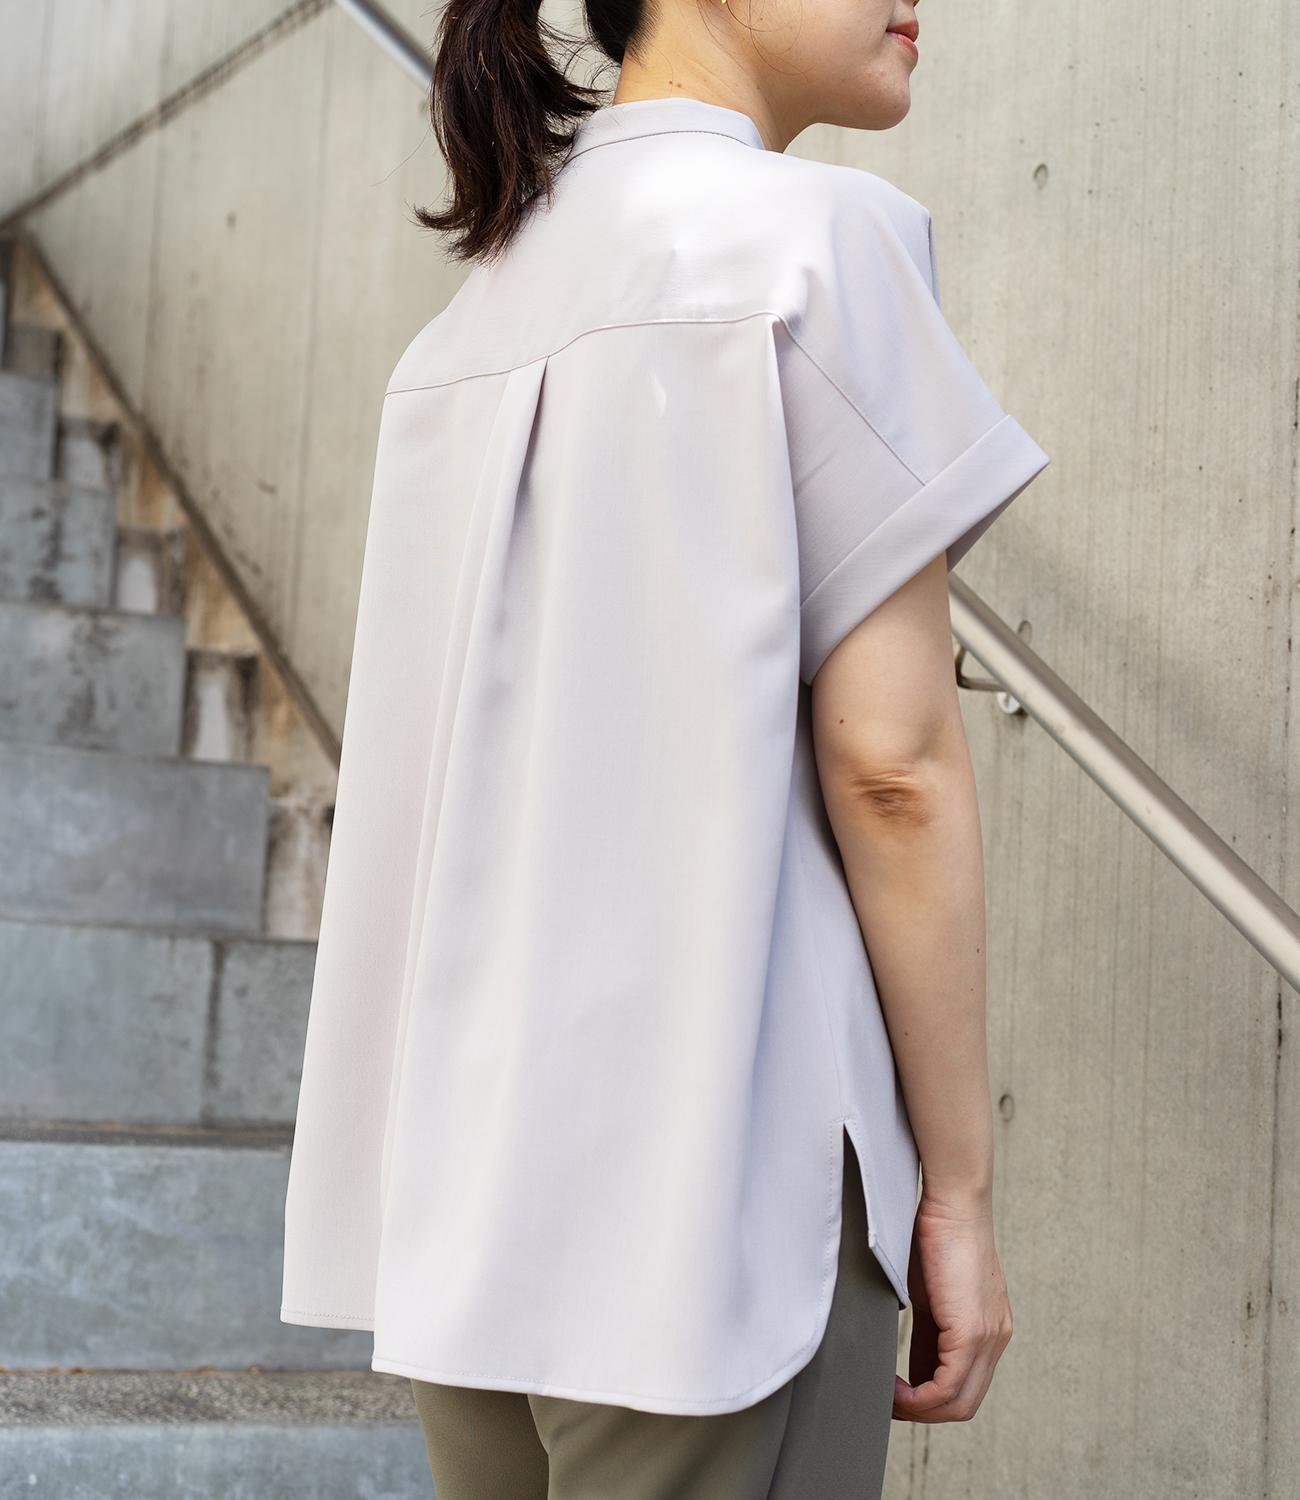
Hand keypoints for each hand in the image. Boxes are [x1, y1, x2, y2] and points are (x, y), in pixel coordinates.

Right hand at [892, 1190, 1012, 1422]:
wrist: (953, 1202)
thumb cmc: (936, 1234)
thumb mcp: (929, 1292)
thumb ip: (928, 1330)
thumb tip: (910, 1362)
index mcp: (989, 1329)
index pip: (965, 1384)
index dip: (929, 1398)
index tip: (897, 1394)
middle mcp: (996, 1338)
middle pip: (964, 1403)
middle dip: (923, 1412)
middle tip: (890, 1404)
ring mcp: (989, 1337)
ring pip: (958, 1402)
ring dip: (919, 1409)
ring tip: (889, 1398)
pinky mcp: (972, 1331)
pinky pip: (948, 1387)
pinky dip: (919, 1397)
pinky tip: (896, 1388)